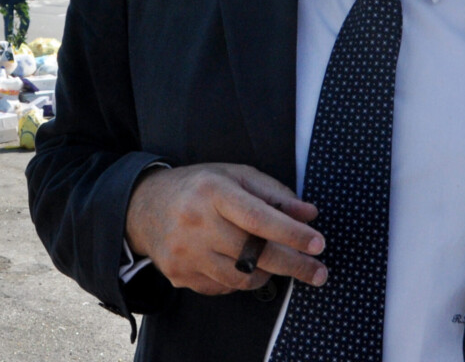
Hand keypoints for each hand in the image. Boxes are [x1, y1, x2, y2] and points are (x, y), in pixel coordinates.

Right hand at [125, 163, 325, 295]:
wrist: (145, 206)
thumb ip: (273, 193)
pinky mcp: (179, 274)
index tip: (318, 243)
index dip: (291, 233)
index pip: (258, 217)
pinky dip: (238, 278)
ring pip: (241, 277)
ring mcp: (185, 251)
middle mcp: (196, 222)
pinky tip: (237, 261)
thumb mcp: (234, 175)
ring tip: (273, 262)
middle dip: (294, 264)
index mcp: (211, 191)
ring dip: (266, 273)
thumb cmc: (198, 186)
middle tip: (319, 271)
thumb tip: (309, 214)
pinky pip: (222, 287)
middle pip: (254, 253)